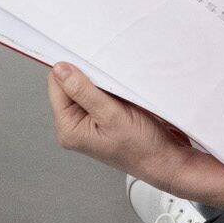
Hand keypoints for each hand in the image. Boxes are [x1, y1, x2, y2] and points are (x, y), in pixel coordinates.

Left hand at [48, 65, 223, 201]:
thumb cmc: (142, 147)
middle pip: (70, 84)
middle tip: (111, 81)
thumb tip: (60, 70)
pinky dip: (111, 87)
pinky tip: (124, 94)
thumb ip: (83, 91)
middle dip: (89, 76)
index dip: (72, 69)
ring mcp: (88, 122)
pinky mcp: (102, 117)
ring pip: (86, 86)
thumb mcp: (111, 116)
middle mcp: (74, 125)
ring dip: (102, 81)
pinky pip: (100, 92)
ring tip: (120, 92)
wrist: (166, 161)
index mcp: (68, 128)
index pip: (56, 85)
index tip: (91, 61)